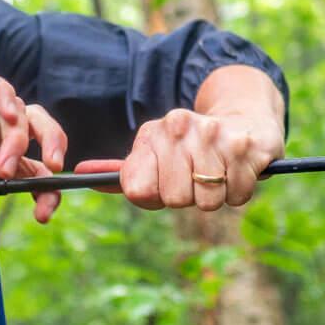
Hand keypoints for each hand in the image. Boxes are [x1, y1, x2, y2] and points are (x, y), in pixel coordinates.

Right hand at [0, 69, 66, 295]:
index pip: (37, 173)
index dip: (48, 191)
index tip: (43, 215)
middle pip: (41, 132)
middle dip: (56, 146)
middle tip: (53, 170)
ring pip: (22, 110)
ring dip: (22, 136)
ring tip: (4, 165)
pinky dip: (5, 98)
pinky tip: (3, 117)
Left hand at [74, 108, 283, 211]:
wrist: (245, 121)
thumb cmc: (192, 150)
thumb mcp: (155, 153)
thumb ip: (122, 172)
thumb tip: (78, 173)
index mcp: (154, 131)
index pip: (138, 191)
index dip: (154, 196)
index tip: (165, 182)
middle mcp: (181, 127)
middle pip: (173, 199)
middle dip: (187, 197)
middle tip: (197, 177)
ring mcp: (214, 135)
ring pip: (207, 202)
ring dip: (215, 196)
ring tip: (218, 173)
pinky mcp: (245, 148)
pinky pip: (237, 197)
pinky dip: (238, 192)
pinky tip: (237, 171)